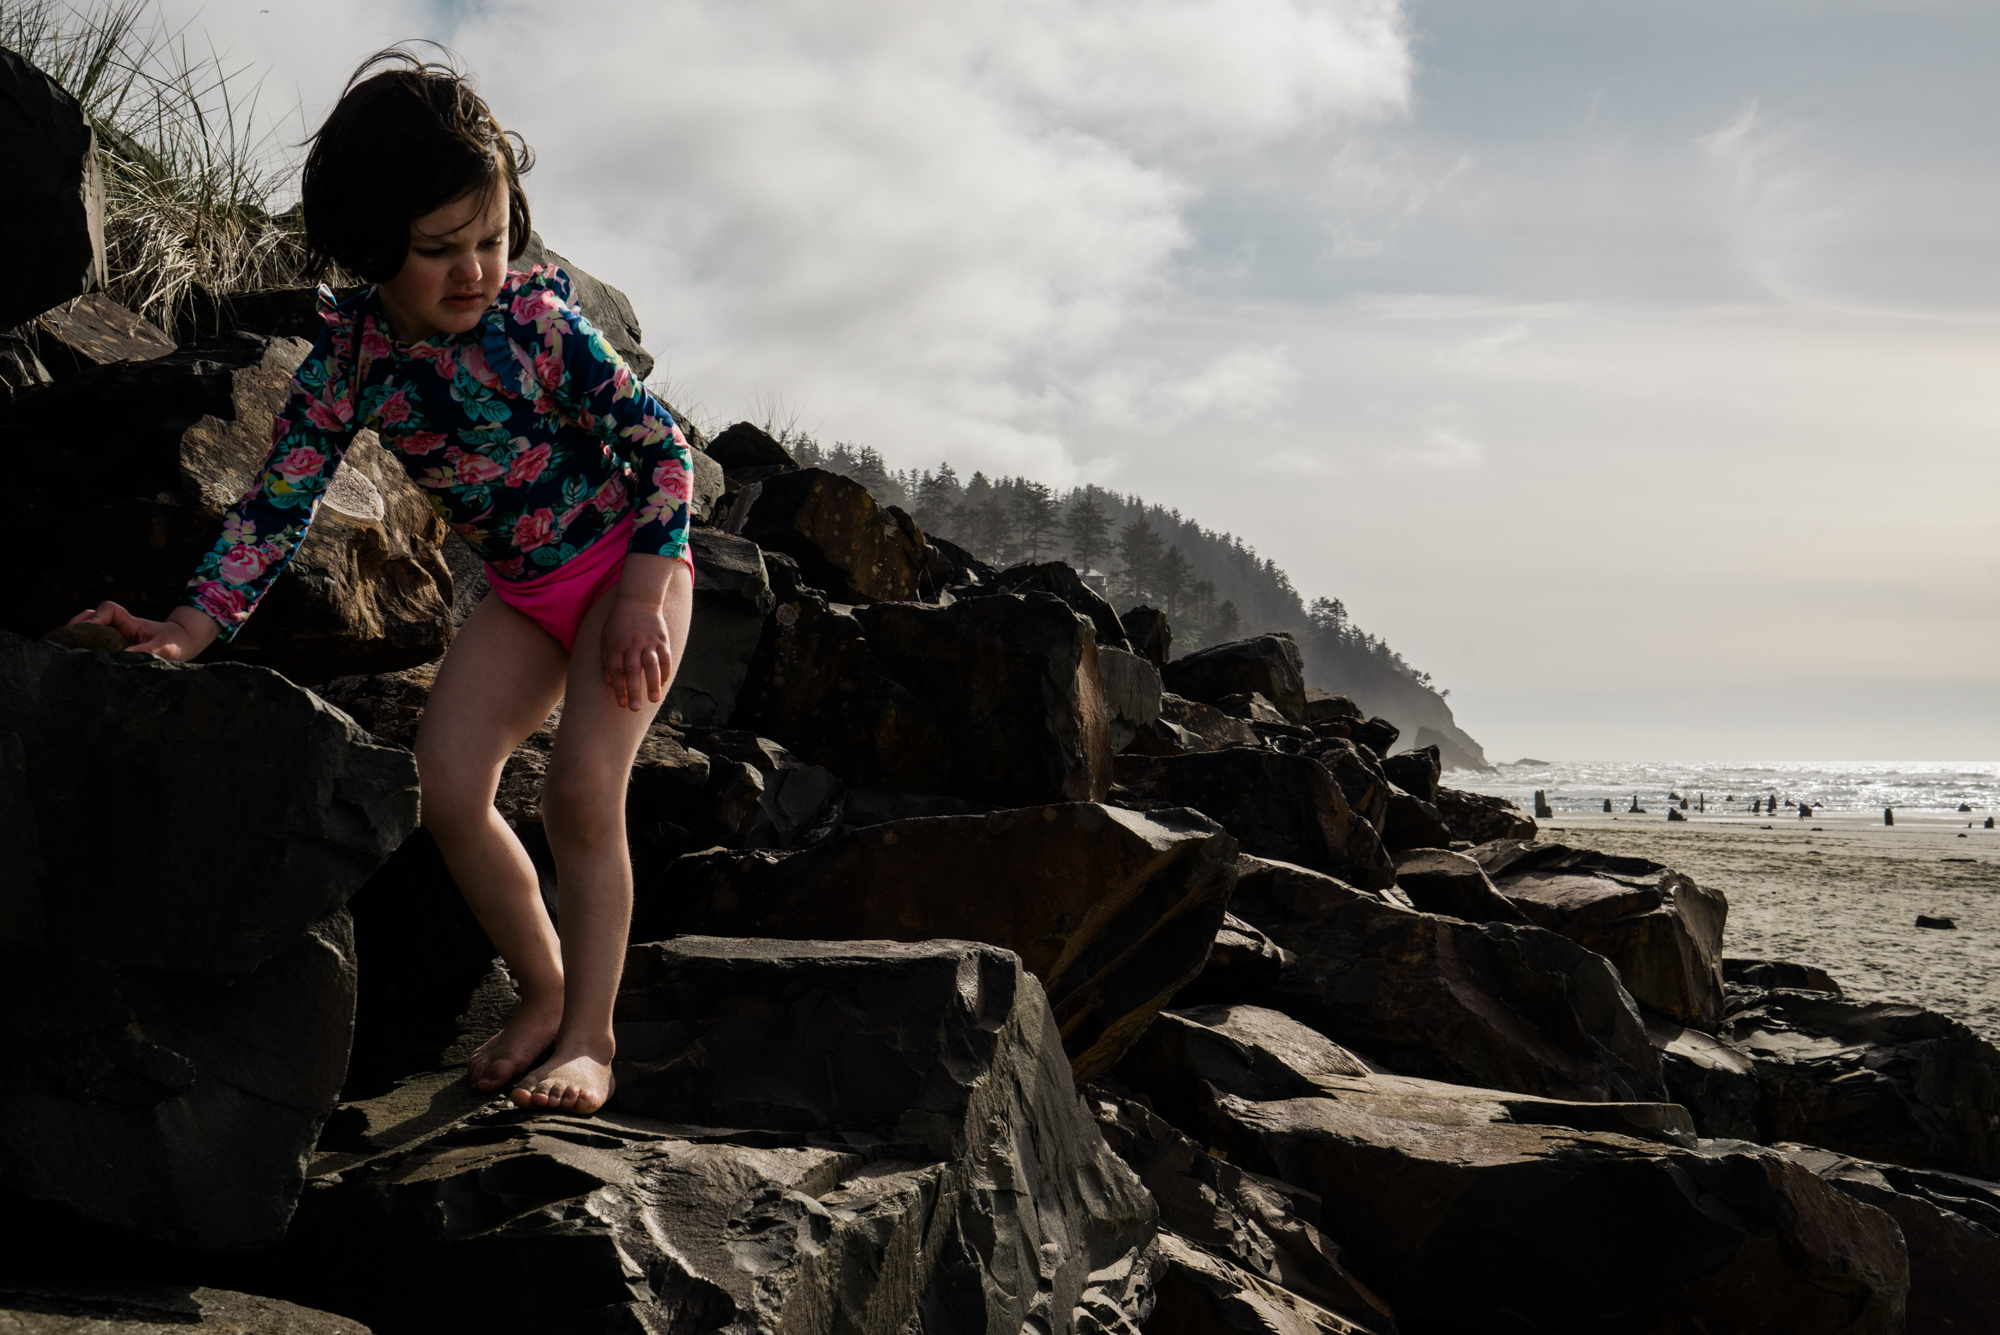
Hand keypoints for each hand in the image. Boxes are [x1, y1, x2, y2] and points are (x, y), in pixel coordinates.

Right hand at [69, 602, 220, 661]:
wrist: (179, 645)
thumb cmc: (172, 643)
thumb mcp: (162, 648)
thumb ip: (145, 652)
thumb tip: (123, 656)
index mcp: (130, 622)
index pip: (109, 609)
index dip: (97, 616)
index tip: (92, 630)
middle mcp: (118, 626)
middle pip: (90, 616)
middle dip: (77, 625)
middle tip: (66, 640)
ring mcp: (113, 635)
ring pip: (87, 628)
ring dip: (75, 635)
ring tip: (64, 647)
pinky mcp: (111, 647)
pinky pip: (91, 642)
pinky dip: (81, 646)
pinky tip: (72, 656)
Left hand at [600, 584, 673, 710]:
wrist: (639, 599)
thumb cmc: (619, 621)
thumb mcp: (606, 637)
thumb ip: (606, 659)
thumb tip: (608, 681)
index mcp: (616, 644)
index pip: (616, 670)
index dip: (618, 688)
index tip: (621, 703)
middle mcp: (632, 643)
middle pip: (632, 670)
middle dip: (633, 691)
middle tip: (635, 708)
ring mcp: (648, 641)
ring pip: (651, 665)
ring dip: (652, 683)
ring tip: (654, 700)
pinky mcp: (662, 638)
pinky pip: (665, 657)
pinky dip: (665, 671)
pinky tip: (663, 683)